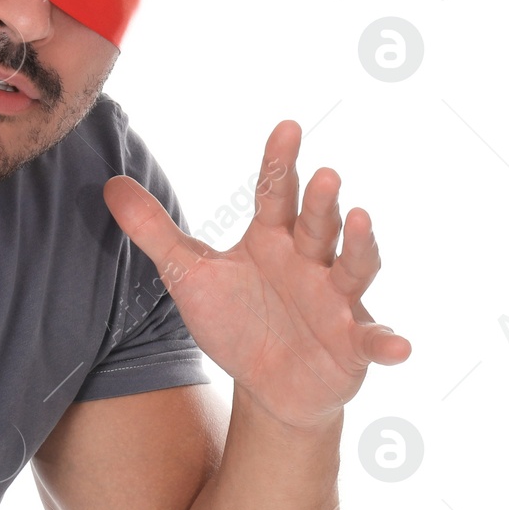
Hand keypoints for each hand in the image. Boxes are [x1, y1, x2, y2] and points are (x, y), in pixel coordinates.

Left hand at [100, 119, 411, 431]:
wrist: (267, 382)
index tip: (287, 126)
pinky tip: (398, 345)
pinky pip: (373, 340)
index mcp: (273, 239)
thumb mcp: (188, 275)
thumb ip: (154, 231)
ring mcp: (338, 300)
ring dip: (360, 246)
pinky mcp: (354, 343)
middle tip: (324, 174)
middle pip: (317, 225)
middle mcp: (311, 261)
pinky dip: (387, 342)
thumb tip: (110, 185)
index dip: (281, 162)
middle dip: (322, 202)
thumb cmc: (234, 319)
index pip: (277, 193)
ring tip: (362, 219)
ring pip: (353, 267)